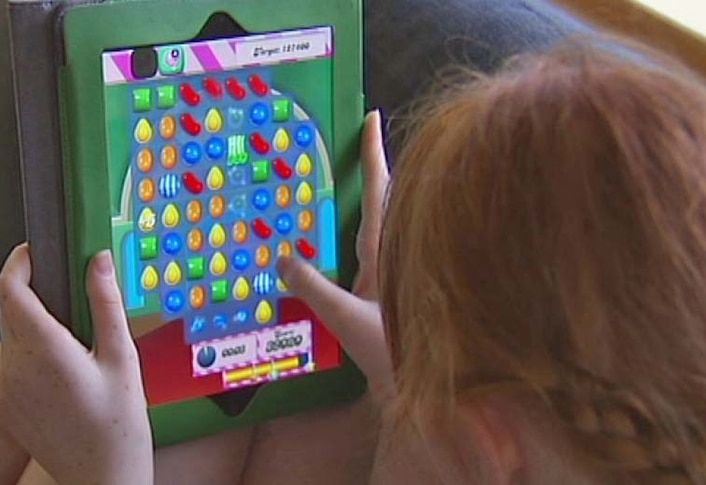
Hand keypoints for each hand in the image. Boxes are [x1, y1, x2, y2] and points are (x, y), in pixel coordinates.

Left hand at [0, 245, 152, 484]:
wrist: (102, 475)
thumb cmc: (119, 422)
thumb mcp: (122, 356)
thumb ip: (106, 303)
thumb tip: (99, 261)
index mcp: (45, 349)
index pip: (11, 289)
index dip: (18, 263)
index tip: (36, 252)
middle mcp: (17, 367)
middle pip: (8, 309)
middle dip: (31, 291)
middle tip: (68, 290)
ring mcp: (7, 388)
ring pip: (10, 336)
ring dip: (33, 324)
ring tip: (75, 338)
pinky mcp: (5, 405)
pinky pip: (12, 364)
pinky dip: (31, 353)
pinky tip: (66, 370)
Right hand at [277, 109, 392, 401]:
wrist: (421, 390)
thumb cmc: (390, 352)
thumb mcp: (345, 318)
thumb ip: (313, 288)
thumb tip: (284, 256)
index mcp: (385, 253)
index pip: (378, 193)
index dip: (373, 155)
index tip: (372, 117)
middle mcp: (393, 255)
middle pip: (385, 200)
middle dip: (374, 168)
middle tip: (362, 136)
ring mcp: (394, 271)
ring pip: (381, 224)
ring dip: (368, 199)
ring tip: (351, 176)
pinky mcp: (391, 290)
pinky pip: (374, 249)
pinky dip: (361, 232)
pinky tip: (345, 238)